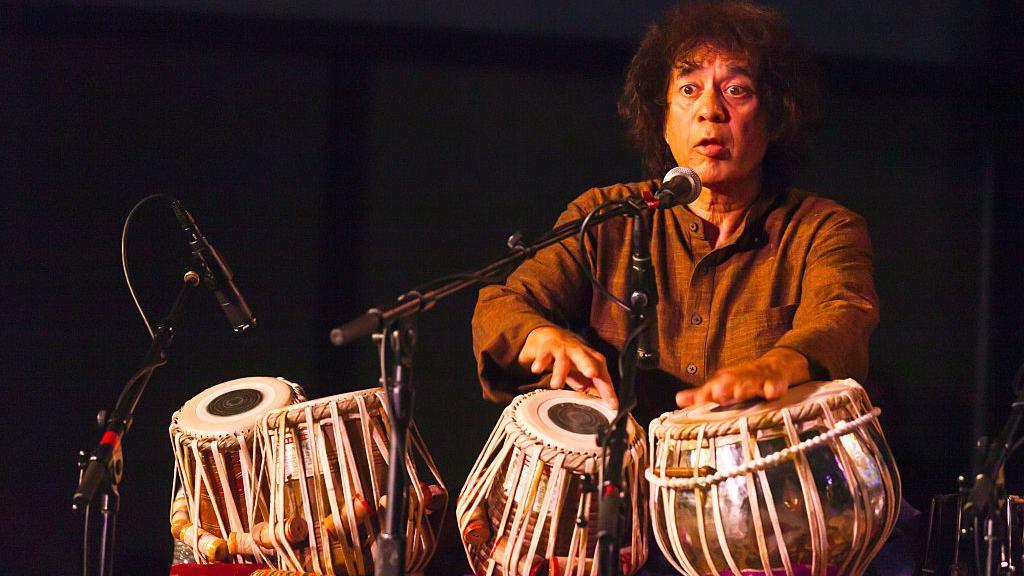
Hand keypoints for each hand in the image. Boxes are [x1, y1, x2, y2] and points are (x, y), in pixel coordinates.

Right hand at [518, 326, 617, 408]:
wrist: (550, 337)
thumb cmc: (570, 358)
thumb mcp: (582, 373)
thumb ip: (592, 387)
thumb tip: (604, 404)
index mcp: (591, 360)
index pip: (602, 375)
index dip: (607, 389)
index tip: (612, 404)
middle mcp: (579, 353)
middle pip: (586, 359)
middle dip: (589, 366)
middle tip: (592, 374)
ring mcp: (562, 350)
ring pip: (563, 360)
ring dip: (560, 372)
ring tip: (556, 385)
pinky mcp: (547, 349)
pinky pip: (544, 355)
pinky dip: (540, 362)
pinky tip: (537, 369)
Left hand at [675, 348, 809, 406]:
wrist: (776, 365)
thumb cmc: (744, 380)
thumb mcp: (722, 385)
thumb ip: (701, 395)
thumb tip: (678, 399)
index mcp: (725, 380)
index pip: (712, 388)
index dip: (705, 394)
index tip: (698, 401)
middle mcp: (739, 378)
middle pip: (731, 382)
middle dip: (725, 388)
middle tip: (718, 393)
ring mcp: (758, 379)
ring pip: (752, 383)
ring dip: (746, 388)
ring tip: (739, 394)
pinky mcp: (776, 381)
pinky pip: (776, 385)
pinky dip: (774, 388)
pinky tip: (772, 393)